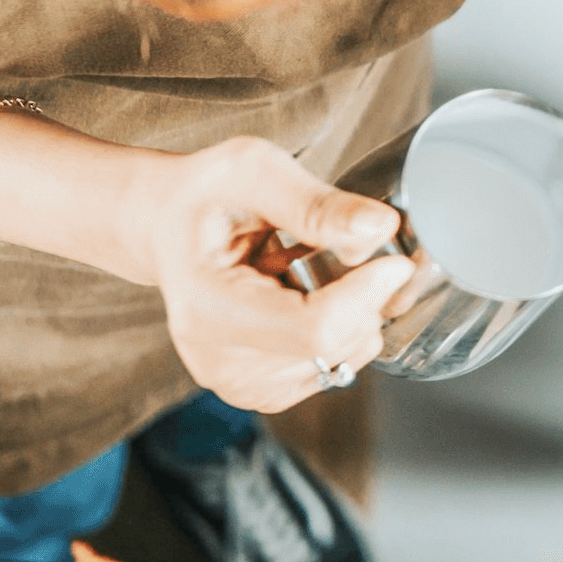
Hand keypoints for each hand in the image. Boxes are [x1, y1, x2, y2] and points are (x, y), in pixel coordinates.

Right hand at [119, 137, 415, 413]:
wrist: (166, 227)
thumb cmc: (206, 196)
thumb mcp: (256, 171)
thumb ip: (318, 204)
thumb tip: (379, 229)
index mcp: (209, 309)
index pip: (316, 329)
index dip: (368, 295)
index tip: (396, 260)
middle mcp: (219, 360)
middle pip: (334, 346)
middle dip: (365, 297)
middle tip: (346, 246)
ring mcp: (239, 383)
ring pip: (342, 358)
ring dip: (353, 312)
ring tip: (309, 269)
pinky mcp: (262, 390)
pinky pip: (334, 365)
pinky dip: (341, 329)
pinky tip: (308, 294)